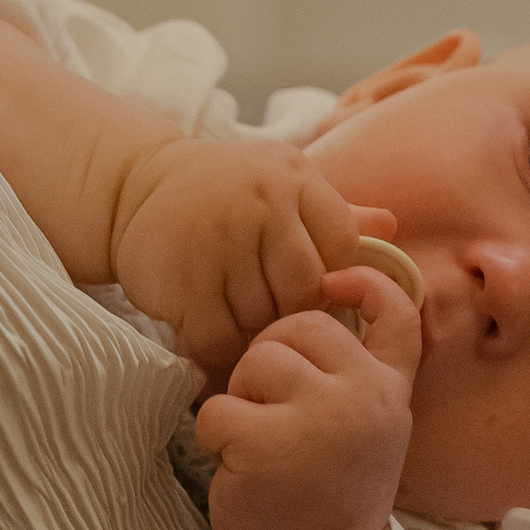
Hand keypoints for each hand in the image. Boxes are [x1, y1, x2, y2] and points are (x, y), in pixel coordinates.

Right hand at [110, 138, 395, 378]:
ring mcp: (219, 239)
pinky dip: (219, 349)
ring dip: (253, 333)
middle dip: (292, 313)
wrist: (136, 185)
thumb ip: (335, 212)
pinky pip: (218, 336)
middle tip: (273, 318)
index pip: (341, 244)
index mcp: (294, 179)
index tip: (309, 288)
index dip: (330, 277)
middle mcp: (260, 202)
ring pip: (261, 317)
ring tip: (242, 327)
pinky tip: (213, 336)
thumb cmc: (225, 191)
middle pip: (303, 288)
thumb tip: (393, 226)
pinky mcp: (182, 278)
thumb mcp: (282, 183)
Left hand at [195, 266, 420, 529]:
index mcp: (388, 389)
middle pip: (299, 325)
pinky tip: (238, 467)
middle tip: (273, 411)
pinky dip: (215, 435)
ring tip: (259, 442)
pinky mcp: (268, 444)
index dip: (365, 281)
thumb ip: (356, 371)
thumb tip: (322, 296)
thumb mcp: (365, 424)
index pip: (397, 311)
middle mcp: (364, 397)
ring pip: (257, 360)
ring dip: (243, 397)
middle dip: (272, 359)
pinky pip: (218, 408)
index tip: (333, 281)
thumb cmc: (329, 490)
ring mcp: (319, 418)